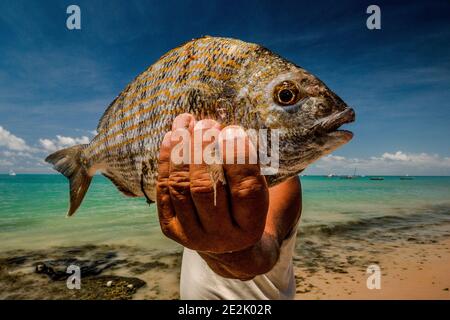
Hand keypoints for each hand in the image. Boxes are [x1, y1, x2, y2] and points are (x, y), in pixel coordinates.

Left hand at [156, 113, 268, 252]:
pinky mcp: (170, 228)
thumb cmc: (247, 205)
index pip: (244, 190)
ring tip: (186, 122)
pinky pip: (163, 189)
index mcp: (250, 226)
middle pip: (205, 189)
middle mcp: (220, 235)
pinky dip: (166, 159)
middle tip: (207, 123)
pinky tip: (172, 137)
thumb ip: (257, 165)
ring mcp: (191, 234)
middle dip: (203, 150)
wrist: (227, 241)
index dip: (238, 157)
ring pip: (180, 187)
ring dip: (181, 149)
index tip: (233, 129)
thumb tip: (248, 128)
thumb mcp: (263, 189)